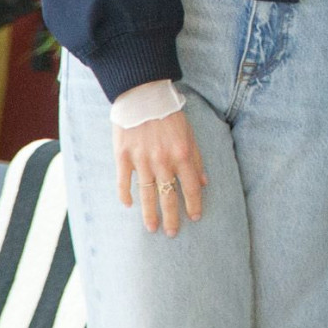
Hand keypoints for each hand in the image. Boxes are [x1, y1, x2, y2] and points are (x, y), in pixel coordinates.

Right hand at [113, 109, 206, 235]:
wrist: (143, 95)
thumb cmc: (169, 114)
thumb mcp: (189, 133)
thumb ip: (197, 158)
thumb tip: (204, 182)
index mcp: (182, 154)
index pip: (191, 187)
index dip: (194, 204)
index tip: (195, 217)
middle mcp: (163, 160)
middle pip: (169, 196)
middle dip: (172, 217)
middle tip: (172, 233)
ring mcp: (141, 159)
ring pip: (147, 194)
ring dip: (150, 213)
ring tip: (152, 228)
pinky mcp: (123, 156)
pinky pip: (124, 181)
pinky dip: (126, 195)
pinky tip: (129, 206)